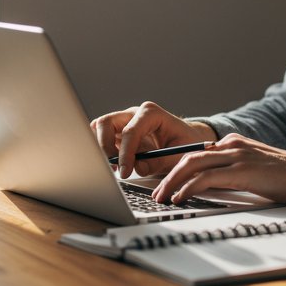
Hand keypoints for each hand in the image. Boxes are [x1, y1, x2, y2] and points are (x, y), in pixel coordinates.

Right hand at [90, 101, 216, 177]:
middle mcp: (134, 114)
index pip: (131, 130)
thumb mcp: (178, 156)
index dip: (125, 153)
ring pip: (99, 128)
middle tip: (113, 168)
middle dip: (105, 146)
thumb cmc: (184, 144)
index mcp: (152, 113)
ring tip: (113, 167)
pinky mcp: (118, 132)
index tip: (125, 172)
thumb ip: (159, 162)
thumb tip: (138, 167)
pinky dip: (101, 149)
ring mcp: (124, 121)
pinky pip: (100, 136)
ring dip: (101, 147)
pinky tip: (113, 163)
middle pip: (106, 122)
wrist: (186, 141)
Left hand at [152, 133, 285, 205]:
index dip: (177, 168)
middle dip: (168, 175)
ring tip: (162, 197)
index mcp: (234, 143)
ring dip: (172, 182)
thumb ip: (234, 172)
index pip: (197, 154)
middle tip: (157, 192)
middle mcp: (232, 145)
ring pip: (191, 165)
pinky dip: (188, 188)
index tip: (167, 183)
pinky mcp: (241, 169)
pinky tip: (180, 198)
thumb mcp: (255, 169)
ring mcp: (236, 155)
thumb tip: (212, 187)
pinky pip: (205, 178)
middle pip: (188, 157)